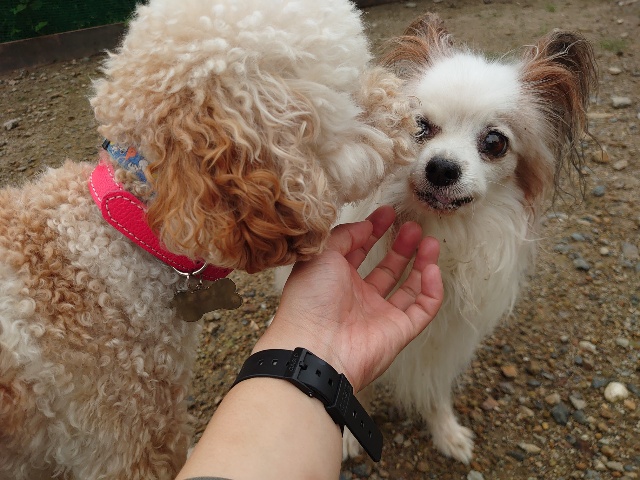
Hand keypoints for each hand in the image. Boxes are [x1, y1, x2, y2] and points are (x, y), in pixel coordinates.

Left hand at [254, 206, 442, 391]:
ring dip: (421, 264)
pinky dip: (432, 290)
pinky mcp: (399, 331)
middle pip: (387, 268)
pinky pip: (422, 309)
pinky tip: (432, 268)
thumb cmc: (309, 300)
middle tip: (413, 226)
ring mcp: (380, 315)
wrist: (316, 347)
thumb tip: (365, 224)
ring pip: (409, 286)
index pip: (359, 251)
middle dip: (401, 246)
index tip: (388, 213)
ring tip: (430, 241)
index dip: (374, 231)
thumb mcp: (320, 255)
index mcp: (335, 279)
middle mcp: (358, 297)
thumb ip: (343, 235)